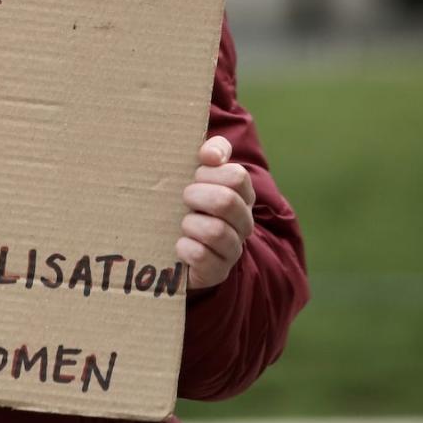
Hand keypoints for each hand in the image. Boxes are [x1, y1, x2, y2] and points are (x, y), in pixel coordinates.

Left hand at [176, 135, 254, 289]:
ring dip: (191, 223)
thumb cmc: (192, 200)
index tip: (194, 174)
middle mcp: (243, 222)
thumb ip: (212, 152)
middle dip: (196, 196)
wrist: (181, 248)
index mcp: (242, 195)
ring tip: (182, 223)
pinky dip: (185, 248)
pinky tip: (179, 244)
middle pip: (226, 201)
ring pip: (216, 231)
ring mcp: (232, 248)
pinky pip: (202, 257)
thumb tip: (210, 154)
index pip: (237, 176)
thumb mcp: (200, 172)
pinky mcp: (217, 271)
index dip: (210, 172)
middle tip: (184, 198)